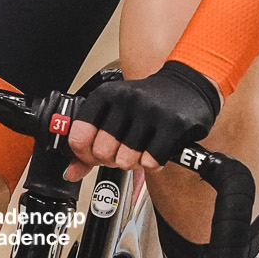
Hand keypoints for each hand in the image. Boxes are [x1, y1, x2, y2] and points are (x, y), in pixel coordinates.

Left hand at [63, 61, 221, 178]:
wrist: (187, 85)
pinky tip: (156, 149)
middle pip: (103, 152)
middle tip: (123, 151)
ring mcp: (150, 111)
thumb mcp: (114, 111)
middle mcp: (126, 99)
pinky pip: (151, 162)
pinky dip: (153, 163)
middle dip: (112, 159)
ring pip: (126, 160)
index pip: (79, 135)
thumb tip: (71, 172)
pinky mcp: (173, 124)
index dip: (84, 154)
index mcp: (106, 94)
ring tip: (141, 148)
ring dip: (134, 162)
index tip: (93, 155)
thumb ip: (90, 141)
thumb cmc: (147, 101)